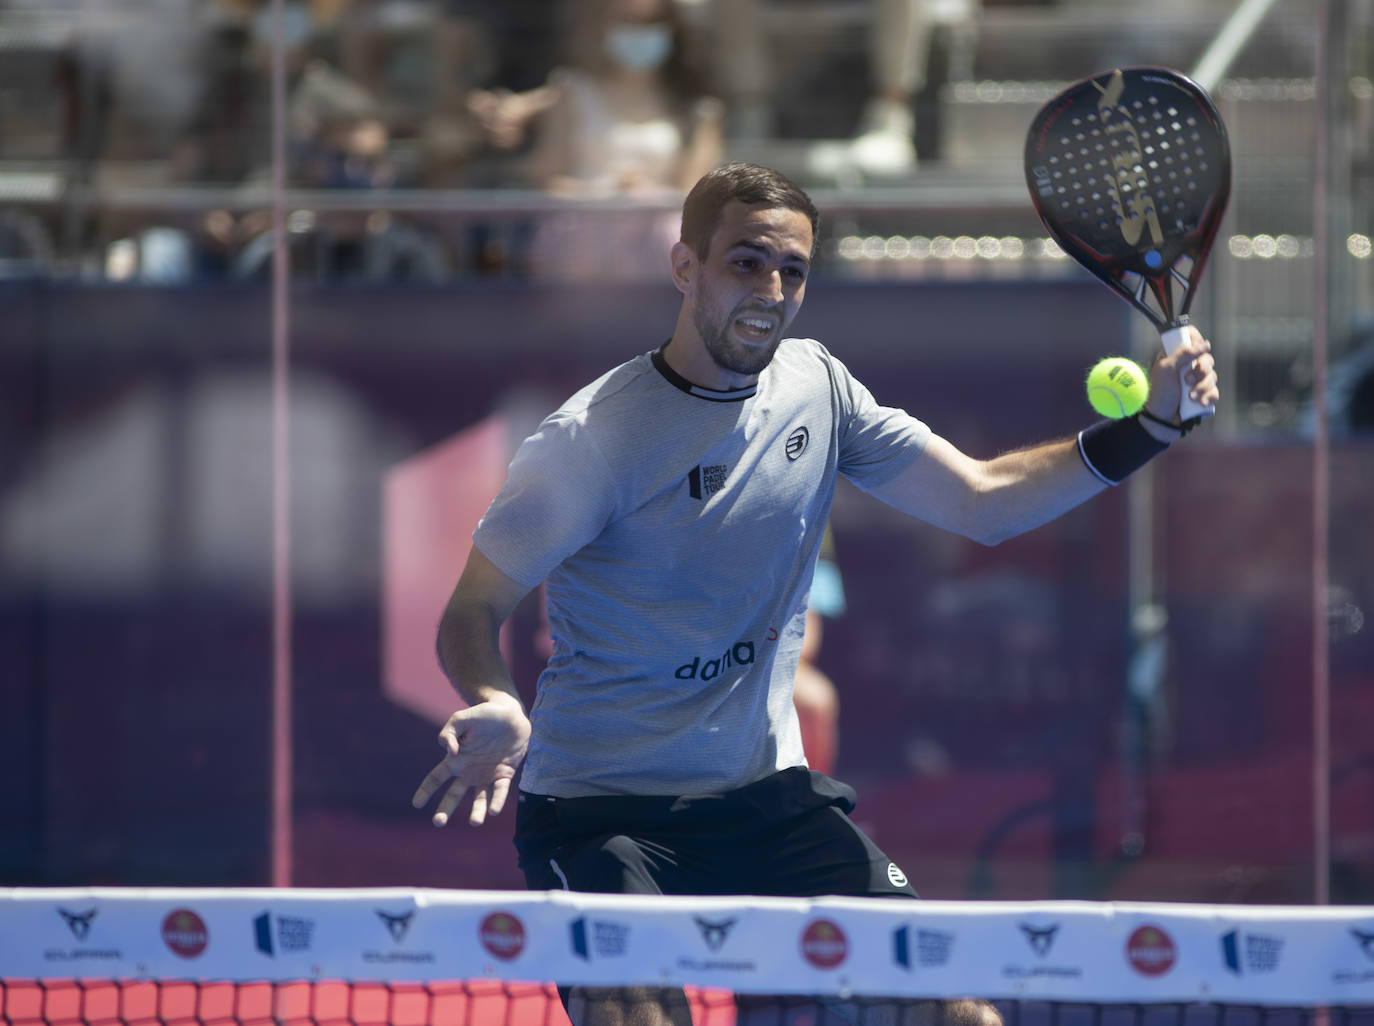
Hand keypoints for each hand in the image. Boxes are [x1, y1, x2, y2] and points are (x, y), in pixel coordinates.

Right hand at [411, 692, 530, 826]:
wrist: (510, 713)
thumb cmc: (483, 715)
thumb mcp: (460, 719)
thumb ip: (448, 733)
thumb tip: (450, 753)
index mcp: (455, 760)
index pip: (436, 778)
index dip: (425, 790)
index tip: (417, 804)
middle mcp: (469, 771)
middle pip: (454, 794)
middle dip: (446, 809)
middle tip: (438, 822)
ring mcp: (487, 775)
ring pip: (480, 798)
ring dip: (477, 811)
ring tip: (475, 822)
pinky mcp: (504, 774)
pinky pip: (500, 790)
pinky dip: (497, 801)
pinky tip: (494, 811)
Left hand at [1143, 326, 1219, 433]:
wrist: (1162, 420)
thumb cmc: (1159, 393)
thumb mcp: (1166, 369)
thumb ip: (1183, 353)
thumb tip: (1205, 344)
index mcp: (1176, 356)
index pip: (1192, 339)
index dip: (1197, 340)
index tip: (1197, 348)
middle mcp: (1188, 366)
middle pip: (1207, 358)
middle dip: (1201, 369)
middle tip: (1187, 380)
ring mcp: (1196, 381)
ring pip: (1212, 376)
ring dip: (1202, 387)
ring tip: (1190, 397)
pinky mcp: (1203, 394)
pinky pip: (1215, 391)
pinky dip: (1209, 397)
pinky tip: (1200, 403)